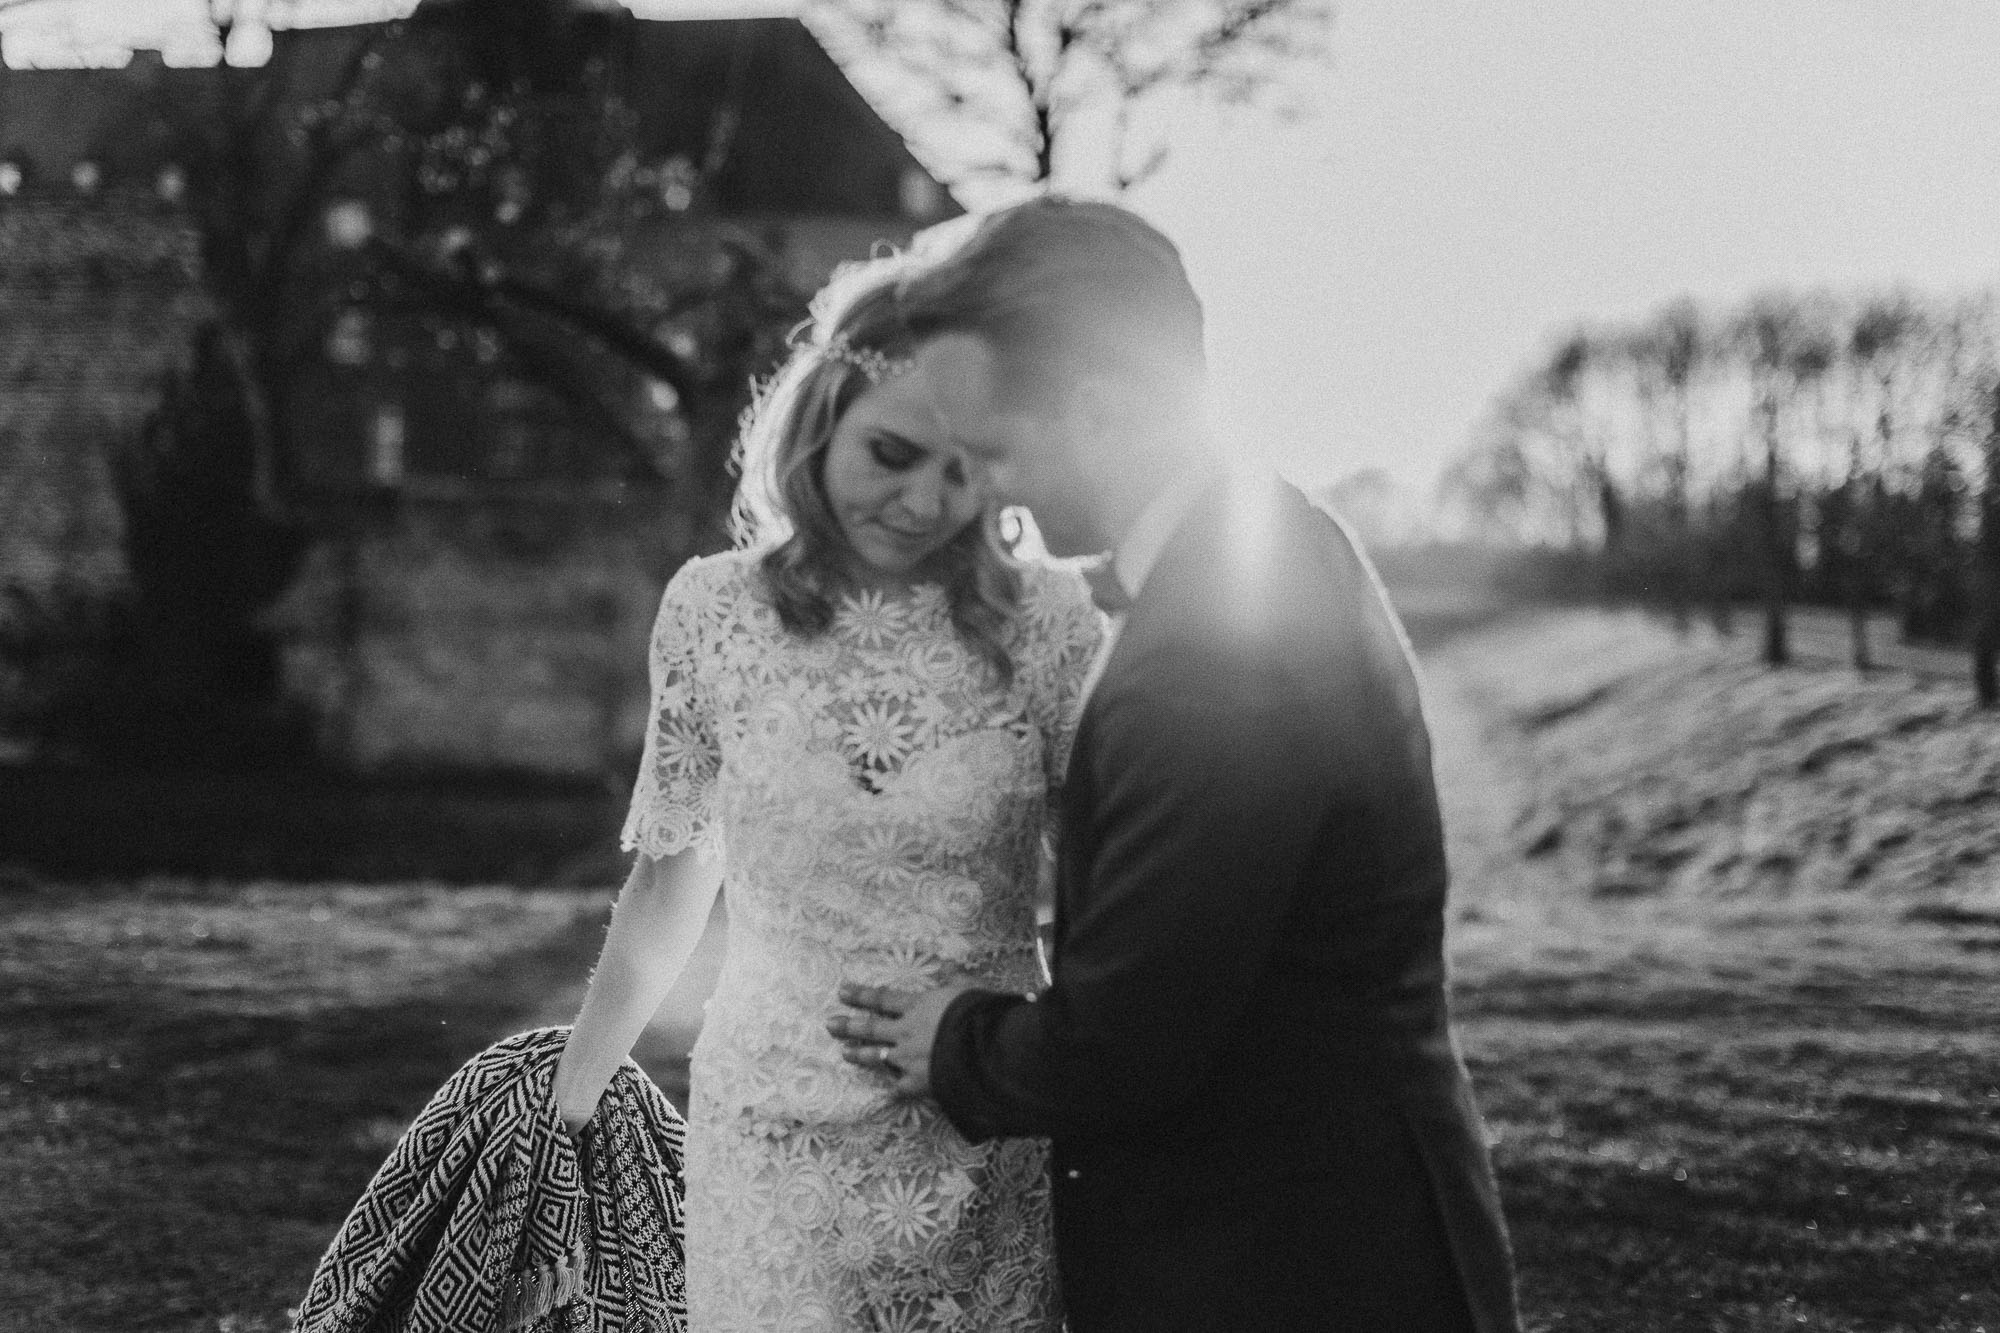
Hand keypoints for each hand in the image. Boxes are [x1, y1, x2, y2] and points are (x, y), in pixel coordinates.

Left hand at [826, 982, 973, 1097]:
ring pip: (877, 1056)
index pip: (883, 999)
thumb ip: (955, 978)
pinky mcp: (917, 1082)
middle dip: (849, 1025)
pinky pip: (900, 1087)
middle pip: (871, 1027)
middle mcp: (906, 1032)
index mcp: (917, 1007)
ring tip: (845, 1054)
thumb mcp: (968, 987)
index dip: (861, 995)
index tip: (842, 991)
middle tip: (829, 1024)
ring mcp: (908, 1059)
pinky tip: (888, 1091)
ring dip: (859, 1054)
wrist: (982, 1048)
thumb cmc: (977, 1013)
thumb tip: (949, 966)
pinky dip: (894, 1088)